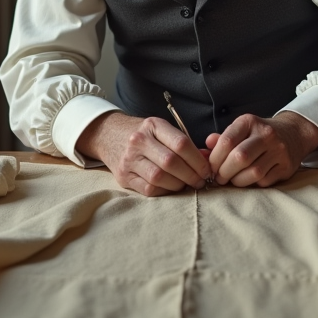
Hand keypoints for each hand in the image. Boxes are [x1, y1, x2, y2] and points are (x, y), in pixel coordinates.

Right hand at [76, 112, 211, 196]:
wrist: (109, 135)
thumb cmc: (143, 134)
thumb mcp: (161, 130)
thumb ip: (184, 143)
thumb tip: (208, 158)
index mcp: (153, 125)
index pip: (181, 144)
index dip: (198, 160)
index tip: (206, 169)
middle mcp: (139, 141)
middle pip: (171, 162)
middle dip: (190, 175)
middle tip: (199, 181)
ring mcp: (129, 159)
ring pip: (159, 178)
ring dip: (178, 185)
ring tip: (186, 185)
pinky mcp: (123, 177)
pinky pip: (148, 189)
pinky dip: (164, 191)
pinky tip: (170, 188)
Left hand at [205, 112, 317, 187]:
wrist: (293, 133)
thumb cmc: (258, 134)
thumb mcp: (240, 130)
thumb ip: (221, 140)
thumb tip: (201, 152)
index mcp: (249, 122)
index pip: (227, 141)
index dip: (214, 159)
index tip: (211, 168)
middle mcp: (266, 134)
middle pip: (240, 157)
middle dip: (224, 172)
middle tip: (219, 178)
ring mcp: (279, 150)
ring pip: (253, 172)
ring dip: (237, 181)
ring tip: (232, 180)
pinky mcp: (287, 166)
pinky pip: (265, 181)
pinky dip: (252, 184)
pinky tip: (248, 180)